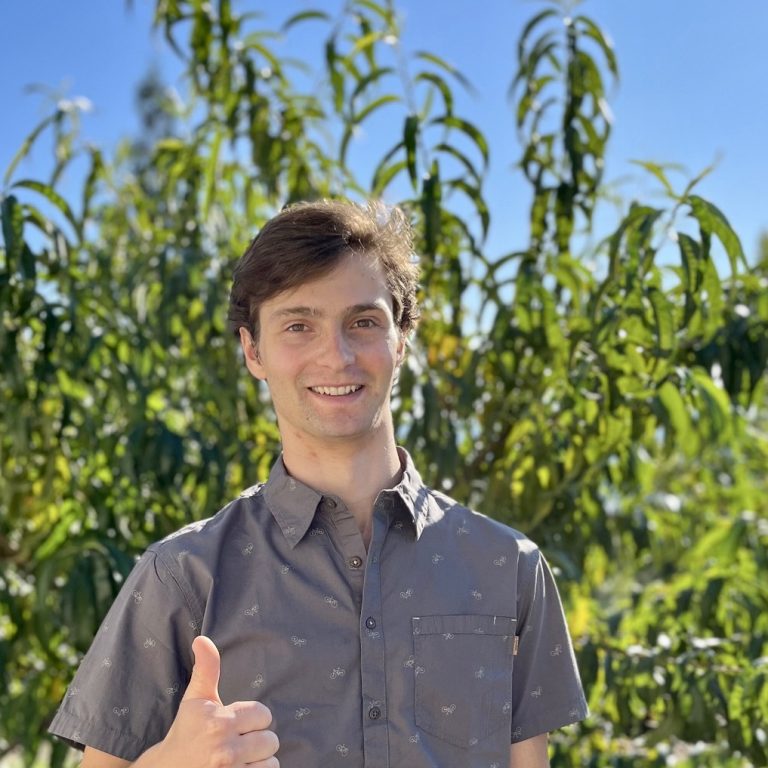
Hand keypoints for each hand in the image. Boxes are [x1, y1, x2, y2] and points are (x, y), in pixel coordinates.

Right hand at [140, 635, 278, 767]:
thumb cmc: (185, 733)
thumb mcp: (194, 700)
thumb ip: (206, 668)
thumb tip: (202, 639)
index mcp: (219, 722)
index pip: (263, 714)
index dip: (253, 719)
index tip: (238, 724)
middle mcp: (225, 750)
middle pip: (270, 740)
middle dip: (258, 741)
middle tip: (239, 743)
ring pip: (270, 762)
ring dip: (259, 761)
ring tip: (240, 759)